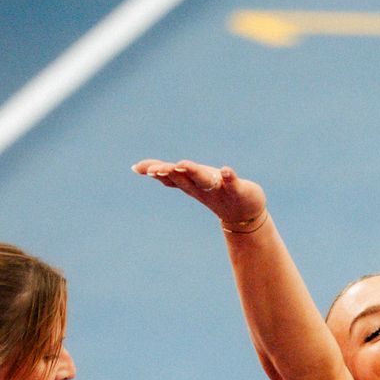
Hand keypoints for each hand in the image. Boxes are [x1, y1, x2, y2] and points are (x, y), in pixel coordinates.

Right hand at [132, 159, 266, 224]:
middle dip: (171, 173)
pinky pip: (233, 184)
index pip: (171, 177)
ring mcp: (219, 189)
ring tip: (183, 164)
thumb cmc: (213, 193)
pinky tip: (226, 170)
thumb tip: (136, 168)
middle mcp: (201, 187)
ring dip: (194, 172)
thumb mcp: (189, 183)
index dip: (157, 172)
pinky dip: (229, 177)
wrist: (243, 214)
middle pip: (184, 179)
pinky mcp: (238, 190)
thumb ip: (167, 174)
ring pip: (204, 180)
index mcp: (190, 184)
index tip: (141, 169)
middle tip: (157, 169)